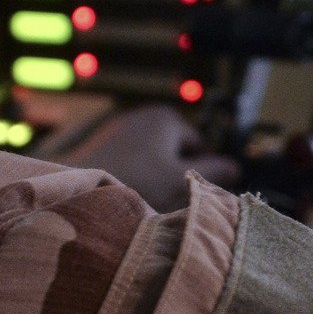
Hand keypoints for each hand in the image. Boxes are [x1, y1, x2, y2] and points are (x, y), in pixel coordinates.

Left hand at [48, 105, 241, 211]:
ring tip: (143, 196)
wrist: (75, 184)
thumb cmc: (134, 181)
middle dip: (174, 172)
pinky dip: (133, 174)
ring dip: (153, 176)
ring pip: (152, 157)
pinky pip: (131, 159)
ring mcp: (122, 127)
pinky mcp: (103, 142)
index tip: (188, 194)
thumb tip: (236, 167)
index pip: (199, 146)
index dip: (198, 171)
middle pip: (175, 150)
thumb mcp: (181, 179)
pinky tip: (125, 192)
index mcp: (168, 118)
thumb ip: (213, 172)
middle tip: (165, 198)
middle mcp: (145, 115)